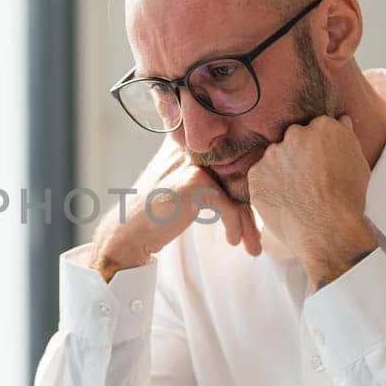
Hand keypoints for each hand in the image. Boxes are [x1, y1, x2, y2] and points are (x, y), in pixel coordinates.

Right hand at [90, 138, 261, 279]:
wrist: (129, 231)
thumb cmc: (156, 211)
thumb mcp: (182, 182)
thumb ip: (207, 171)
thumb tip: (246, 182)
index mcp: (188, 141)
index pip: (232, 154)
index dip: (248, 181)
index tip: (254, 209)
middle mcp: (190, 145)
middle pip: (238, 172)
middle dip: (251, 205)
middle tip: (256, 232)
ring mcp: (191, 162)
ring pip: (237, 190)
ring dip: (247, 221)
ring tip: (252, 244)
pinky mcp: (194, 181)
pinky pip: (229, 205)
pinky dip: (234, 226)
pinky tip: (232, 240)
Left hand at [244, 114, 376, 288]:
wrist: (327, 230)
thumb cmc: (348, 199)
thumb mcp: (358, 163)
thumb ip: (345, 137)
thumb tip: (341, 120)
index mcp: (322, 126)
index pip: (315, 129)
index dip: (318, 149)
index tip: (321, 165)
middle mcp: (295, 134)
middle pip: (292, 139)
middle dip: (298, 156)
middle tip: (308, 181)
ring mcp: (273, 154)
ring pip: (275, 158)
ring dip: (282, 171)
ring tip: (297, 195)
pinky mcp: (256, 174)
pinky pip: (260, 177)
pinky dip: (268, 187)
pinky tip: (284, 202)